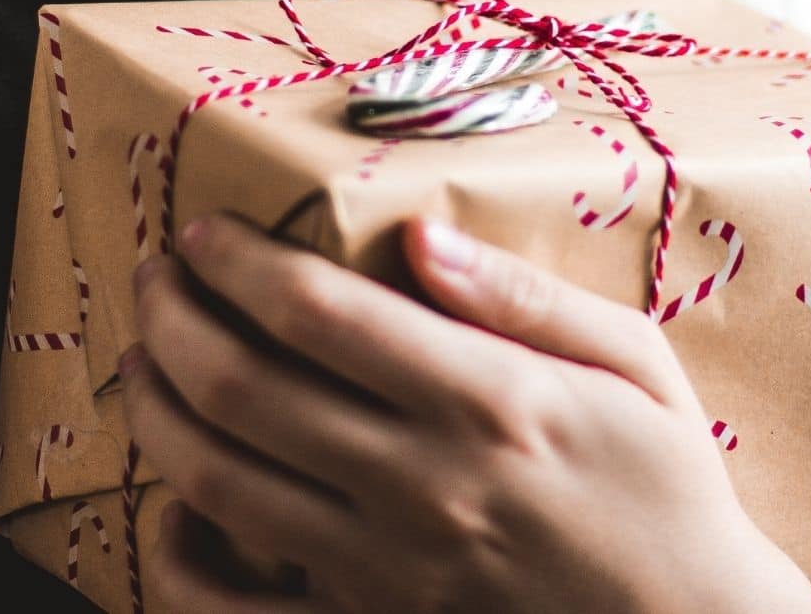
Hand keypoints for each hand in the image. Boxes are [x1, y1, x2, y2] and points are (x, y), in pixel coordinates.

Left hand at [122, 214, 810, 613]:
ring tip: (142, 363)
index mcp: (489, 401)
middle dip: (174, 318)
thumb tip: (421, 236)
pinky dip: (182, 558)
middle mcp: (423, 484)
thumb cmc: (668, 488)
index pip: (319, 312)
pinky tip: (175, 503)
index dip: (238, 262)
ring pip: (222, 484)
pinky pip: (237, 610)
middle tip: (155, 277)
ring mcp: (387, 570)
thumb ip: (527, 297)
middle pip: (245, 388)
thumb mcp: (634, 364)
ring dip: (157, 412)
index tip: (206, 233)